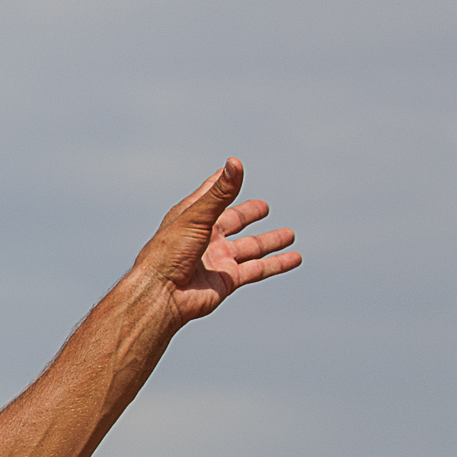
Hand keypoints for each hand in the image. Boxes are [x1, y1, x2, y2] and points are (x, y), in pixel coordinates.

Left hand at [129, 158, 300, 325]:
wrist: (161, 294)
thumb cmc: (169, 252)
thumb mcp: (197, 216)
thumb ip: (220, 192)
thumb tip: (235, 162)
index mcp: (192, 218)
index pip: (211, 195)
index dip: (222, 183)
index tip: (232, 169)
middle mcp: (206, 238)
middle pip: (234, 222)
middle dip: (249, 214)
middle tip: (263, 207)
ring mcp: (217, 260)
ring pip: (251, 248)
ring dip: (270, 241)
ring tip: (290, 234)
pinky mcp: (227, 280)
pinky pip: (258, 269)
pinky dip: (277, 264)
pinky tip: (295, 258)